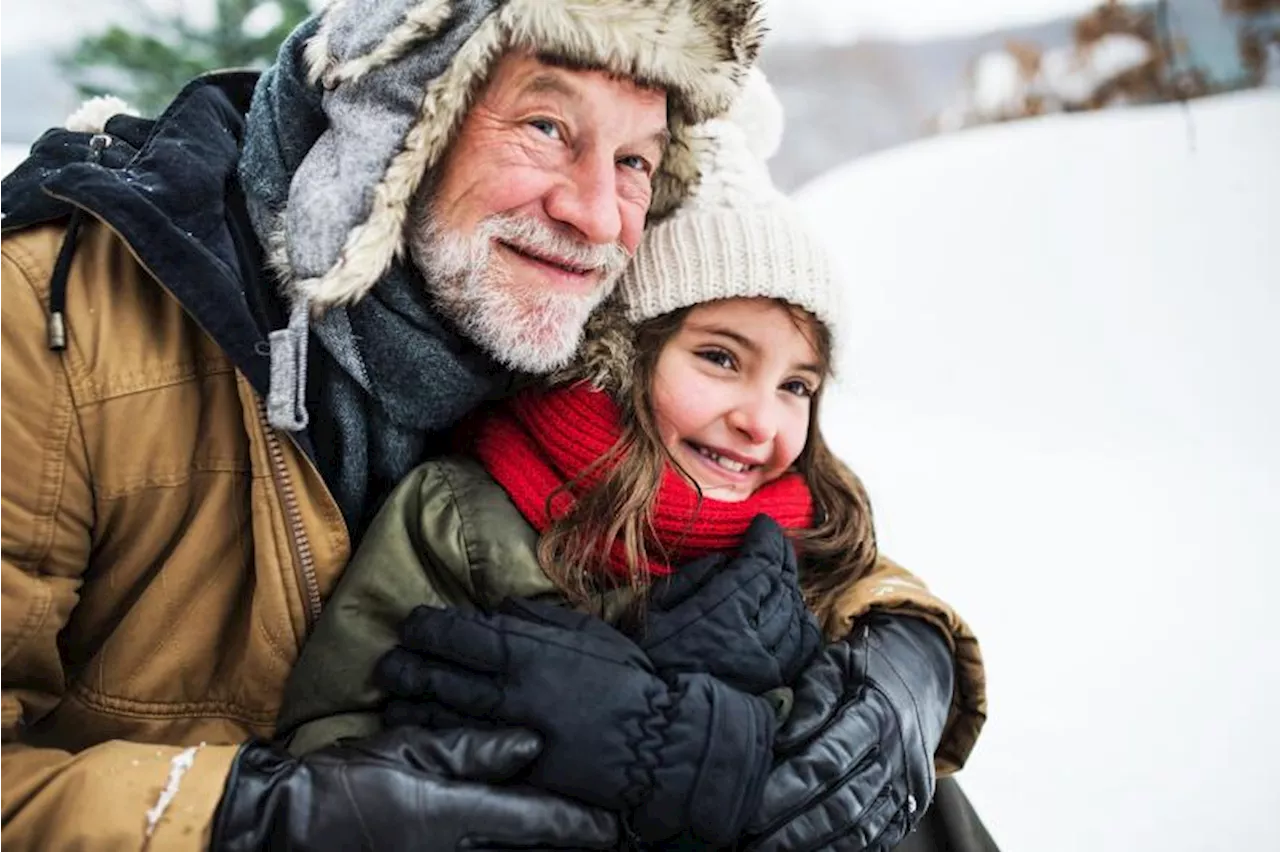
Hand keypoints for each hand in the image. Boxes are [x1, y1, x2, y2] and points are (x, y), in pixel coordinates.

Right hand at [209, 726, 618, 850]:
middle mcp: (454, 850)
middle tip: (609, 836)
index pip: (533, 820)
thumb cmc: (345, 780)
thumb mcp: (408, 752)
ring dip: (537, 847)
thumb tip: (531, 744)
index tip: (616, 827)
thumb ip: (473, 750)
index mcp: (456, 815)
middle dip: (568, 844)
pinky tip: (511, 841)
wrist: (284, 824)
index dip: (578, 824)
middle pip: (526, 850)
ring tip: (575, 840)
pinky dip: (499, 848)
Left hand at [377, 599, 776, 844]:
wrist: (657, 741)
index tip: (413, 623)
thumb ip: (539, 620)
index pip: (460, 635)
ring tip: (393, 697)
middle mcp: (510, 691)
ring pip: (442, 716)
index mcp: (527, 652)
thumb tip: (499, 609)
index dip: (428, 628)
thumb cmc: (628, 680)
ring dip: (411, 704)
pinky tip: (417, 735)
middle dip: (407, 665)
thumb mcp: (587, 633)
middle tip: (388, 661)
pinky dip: (435, 741)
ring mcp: (508, 733)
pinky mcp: (514, 768)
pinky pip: (462, 753)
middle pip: (440, 676)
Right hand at [641, 514, 821, 693]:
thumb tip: (723, 561)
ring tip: (777, 572)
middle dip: (779, 557)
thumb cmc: (641, 663)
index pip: (761, 566)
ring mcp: (768, 668)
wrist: (650, 726)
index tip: (763, 523)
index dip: (767, 538)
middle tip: (770, 542)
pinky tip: (791, 610)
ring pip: (797, 613)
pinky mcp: (773, 687)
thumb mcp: (651, 612)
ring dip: (790, 587)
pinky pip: (803, 646)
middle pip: (783, 585)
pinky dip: (802, 621)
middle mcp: (752, 642)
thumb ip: (690, 580)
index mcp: (720, 617)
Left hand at [740, 615, 954, 851]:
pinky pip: (878, 838)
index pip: (827, 760)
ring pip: (860, 828)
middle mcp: (899, 754)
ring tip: (769, 851)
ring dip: (814, 846)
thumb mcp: (837, 662)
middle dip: (793, 829)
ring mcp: (909, 785)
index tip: (750, 810)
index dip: (788, 788)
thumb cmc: (866, 667)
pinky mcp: (913, 806)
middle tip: (750, 842)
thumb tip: (781, 736)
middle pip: (842, 803)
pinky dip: (843, 850)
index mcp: (877, 714)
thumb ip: (811, 697)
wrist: (926, 676)